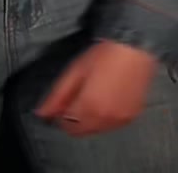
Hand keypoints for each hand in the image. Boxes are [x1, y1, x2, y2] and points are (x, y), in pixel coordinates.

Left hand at [35, 41, 156, 135]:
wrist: (136, 46)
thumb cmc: (103, 54)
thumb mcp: (76, 70)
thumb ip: (57, 96)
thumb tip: (41, 114)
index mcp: (88, 110)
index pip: (66, 126)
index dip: (61, 114)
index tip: (64, 100)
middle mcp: (105, 121)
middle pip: (81, 131)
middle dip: (75, 118)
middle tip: (78, 95)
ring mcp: (120, 120)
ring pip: (97, 129)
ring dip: (91, 119)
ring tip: (95, 93)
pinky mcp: (132, 116)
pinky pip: (112, 124)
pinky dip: (106, 116)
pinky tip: (108, 96)